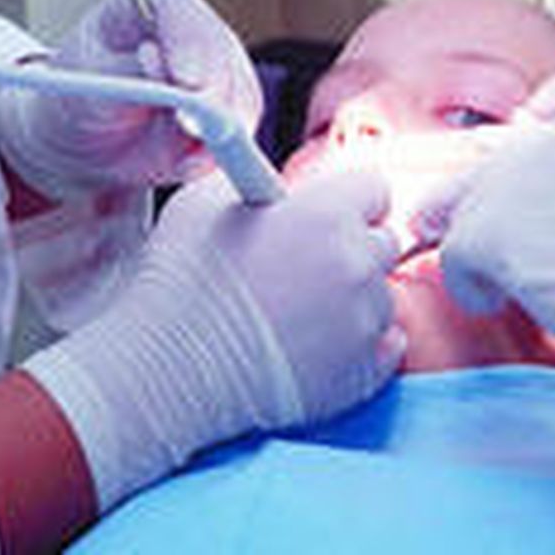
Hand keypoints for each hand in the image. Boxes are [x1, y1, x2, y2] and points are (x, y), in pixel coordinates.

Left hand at [0, 0, 262, 200]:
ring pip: (239, 96)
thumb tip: (158, 68)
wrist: (85, 141)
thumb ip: (124, 75)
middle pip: (222, 55)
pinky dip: (216, 152)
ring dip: (218, 131)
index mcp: (154, 5)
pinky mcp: (228, 110)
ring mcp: (218, 71)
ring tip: (183, 158)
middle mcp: (195, 33)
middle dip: (213, 96)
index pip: (182, 13)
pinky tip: (185, 164)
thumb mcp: (84, 84)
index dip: (188, 45)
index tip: (186, 80)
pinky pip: (238, 131)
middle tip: (193, 128)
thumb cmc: (77, 99)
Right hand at [25, 170, 403, 508]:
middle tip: (305, 267)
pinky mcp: (363, 372)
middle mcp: (357, 263)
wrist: (168, 372)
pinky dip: (359, 345)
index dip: (347, 201)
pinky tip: (315, 345)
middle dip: (352, 249)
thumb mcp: (203, 201)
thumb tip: (272, 189)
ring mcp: (364, 321)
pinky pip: (385, 346)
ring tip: (298, 315)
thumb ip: (255, 181)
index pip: (375, 189)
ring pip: (381, 297)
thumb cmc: (179, 284)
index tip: (325, 215)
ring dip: (353, 300)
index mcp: (327, 213)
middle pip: (383, 242)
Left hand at [424, 125, 554, 474]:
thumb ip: (553, 200)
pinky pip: (451, 257)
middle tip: (491, 273)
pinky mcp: (493, 227)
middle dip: (477, 229)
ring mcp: (520, 182)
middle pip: (475, 181)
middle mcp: (551, 144)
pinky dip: (469, 291)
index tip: (507, 238)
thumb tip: (476, 206)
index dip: (500, 203)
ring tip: (519, 295)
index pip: (511, 157)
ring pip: (460, 219)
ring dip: (478, 263)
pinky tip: (505, 306)